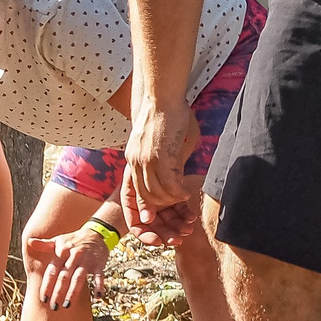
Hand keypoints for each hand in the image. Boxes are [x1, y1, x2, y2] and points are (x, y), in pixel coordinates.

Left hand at [25, 228, 110, 309]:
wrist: (96, 232)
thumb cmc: (74, 239)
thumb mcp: (59, 240)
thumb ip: (44, 245)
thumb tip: (29, 241)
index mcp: (62, 252)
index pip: (52, 271)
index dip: (47, 285)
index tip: (43, 299)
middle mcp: (73, 257)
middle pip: (64, 277)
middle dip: (58, 292)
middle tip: (53, 307)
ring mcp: (86, 261)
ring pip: (78, 278)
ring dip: (73, 292)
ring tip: (67, 305)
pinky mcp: (99, 264)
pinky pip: (99, 276)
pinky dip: (99, 286)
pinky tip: (97, 298)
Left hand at [122, 99, 199, 245]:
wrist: (161, 96)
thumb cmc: (167, 116)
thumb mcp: (162, 144)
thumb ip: (167, 161)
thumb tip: (176, 176)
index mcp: (133, 161)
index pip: (134, 194)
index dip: (144, 211)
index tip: (156, 223)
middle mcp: (134, 163)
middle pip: (145, 198)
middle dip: (162, 212)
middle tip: (178, 215)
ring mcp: (144, 161)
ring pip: (157, 194)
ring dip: (172, 202)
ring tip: (184, 201)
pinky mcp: (158, 157)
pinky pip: (168, 184)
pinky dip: (178, 193)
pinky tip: (187, 193)